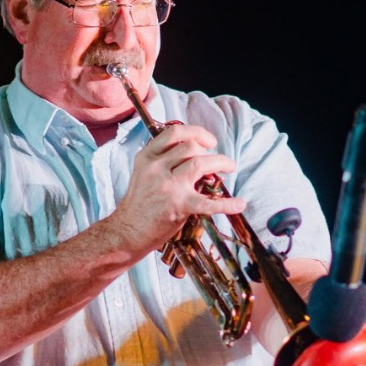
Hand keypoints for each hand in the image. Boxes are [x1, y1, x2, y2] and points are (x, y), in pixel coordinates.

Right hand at [111, 123, 245, 255]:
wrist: (127, 232)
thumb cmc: (138, 205)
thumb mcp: (143, 173)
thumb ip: (162, 160)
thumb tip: (194, 152)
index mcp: (146, 157)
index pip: (173, 133)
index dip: (196, 132)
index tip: (208, 141)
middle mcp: (156, 167)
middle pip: (191, 147)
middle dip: (210, 151)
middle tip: (217, 161)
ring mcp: (168, 186)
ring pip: (201, 163)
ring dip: (221, 163)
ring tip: (229, 168)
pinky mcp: (179, 206)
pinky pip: (208, 202)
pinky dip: (226, 204)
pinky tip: (239, 204)